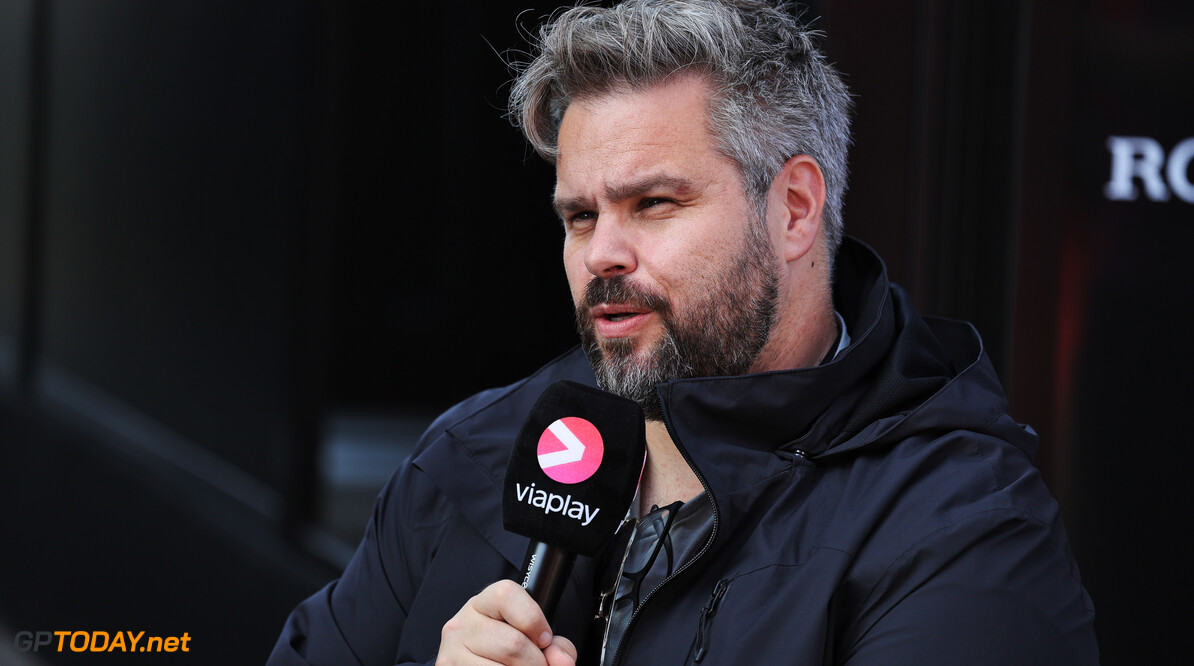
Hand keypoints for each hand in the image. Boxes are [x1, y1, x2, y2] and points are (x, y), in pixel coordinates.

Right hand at [437, 580, 577, 664]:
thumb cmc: (507, 651)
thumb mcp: (533, 638)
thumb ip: (556, 645)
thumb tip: (563, 661)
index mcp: (484, 603)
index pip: (507, 594)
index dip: (533, 619)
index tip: (544, 639)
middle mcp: (462, 623)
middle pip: (513, 643)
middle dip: (536, 662)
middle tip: (537, 665)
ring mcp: (451, 650)